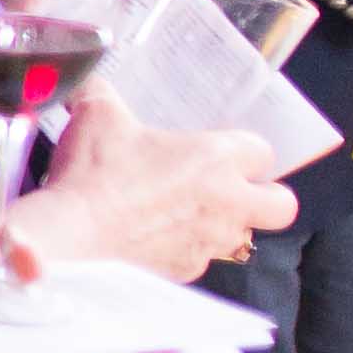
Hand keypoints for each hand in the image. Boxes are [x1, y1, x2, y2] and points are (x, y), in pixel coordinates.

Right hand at [14, 105, 293, 284]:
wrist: (71, 234)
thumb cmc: (94, 172)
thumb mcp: (97, 114)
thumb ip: (101, 93)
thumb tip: (89, 82)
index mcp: (217, 157)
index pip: (264, 153)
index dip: (246, 153)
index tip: (222, 154)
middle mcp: (226, 202)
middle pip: (281, 207)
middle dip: (265, 200)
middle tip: (231, 192)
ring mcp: (209, 241)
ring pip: (240, 238)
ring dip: (219, 227)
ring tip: (182, 216)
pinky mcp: (185, 270)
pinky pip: (198, 260)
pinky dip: (181, 251)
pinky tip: (149, 240)